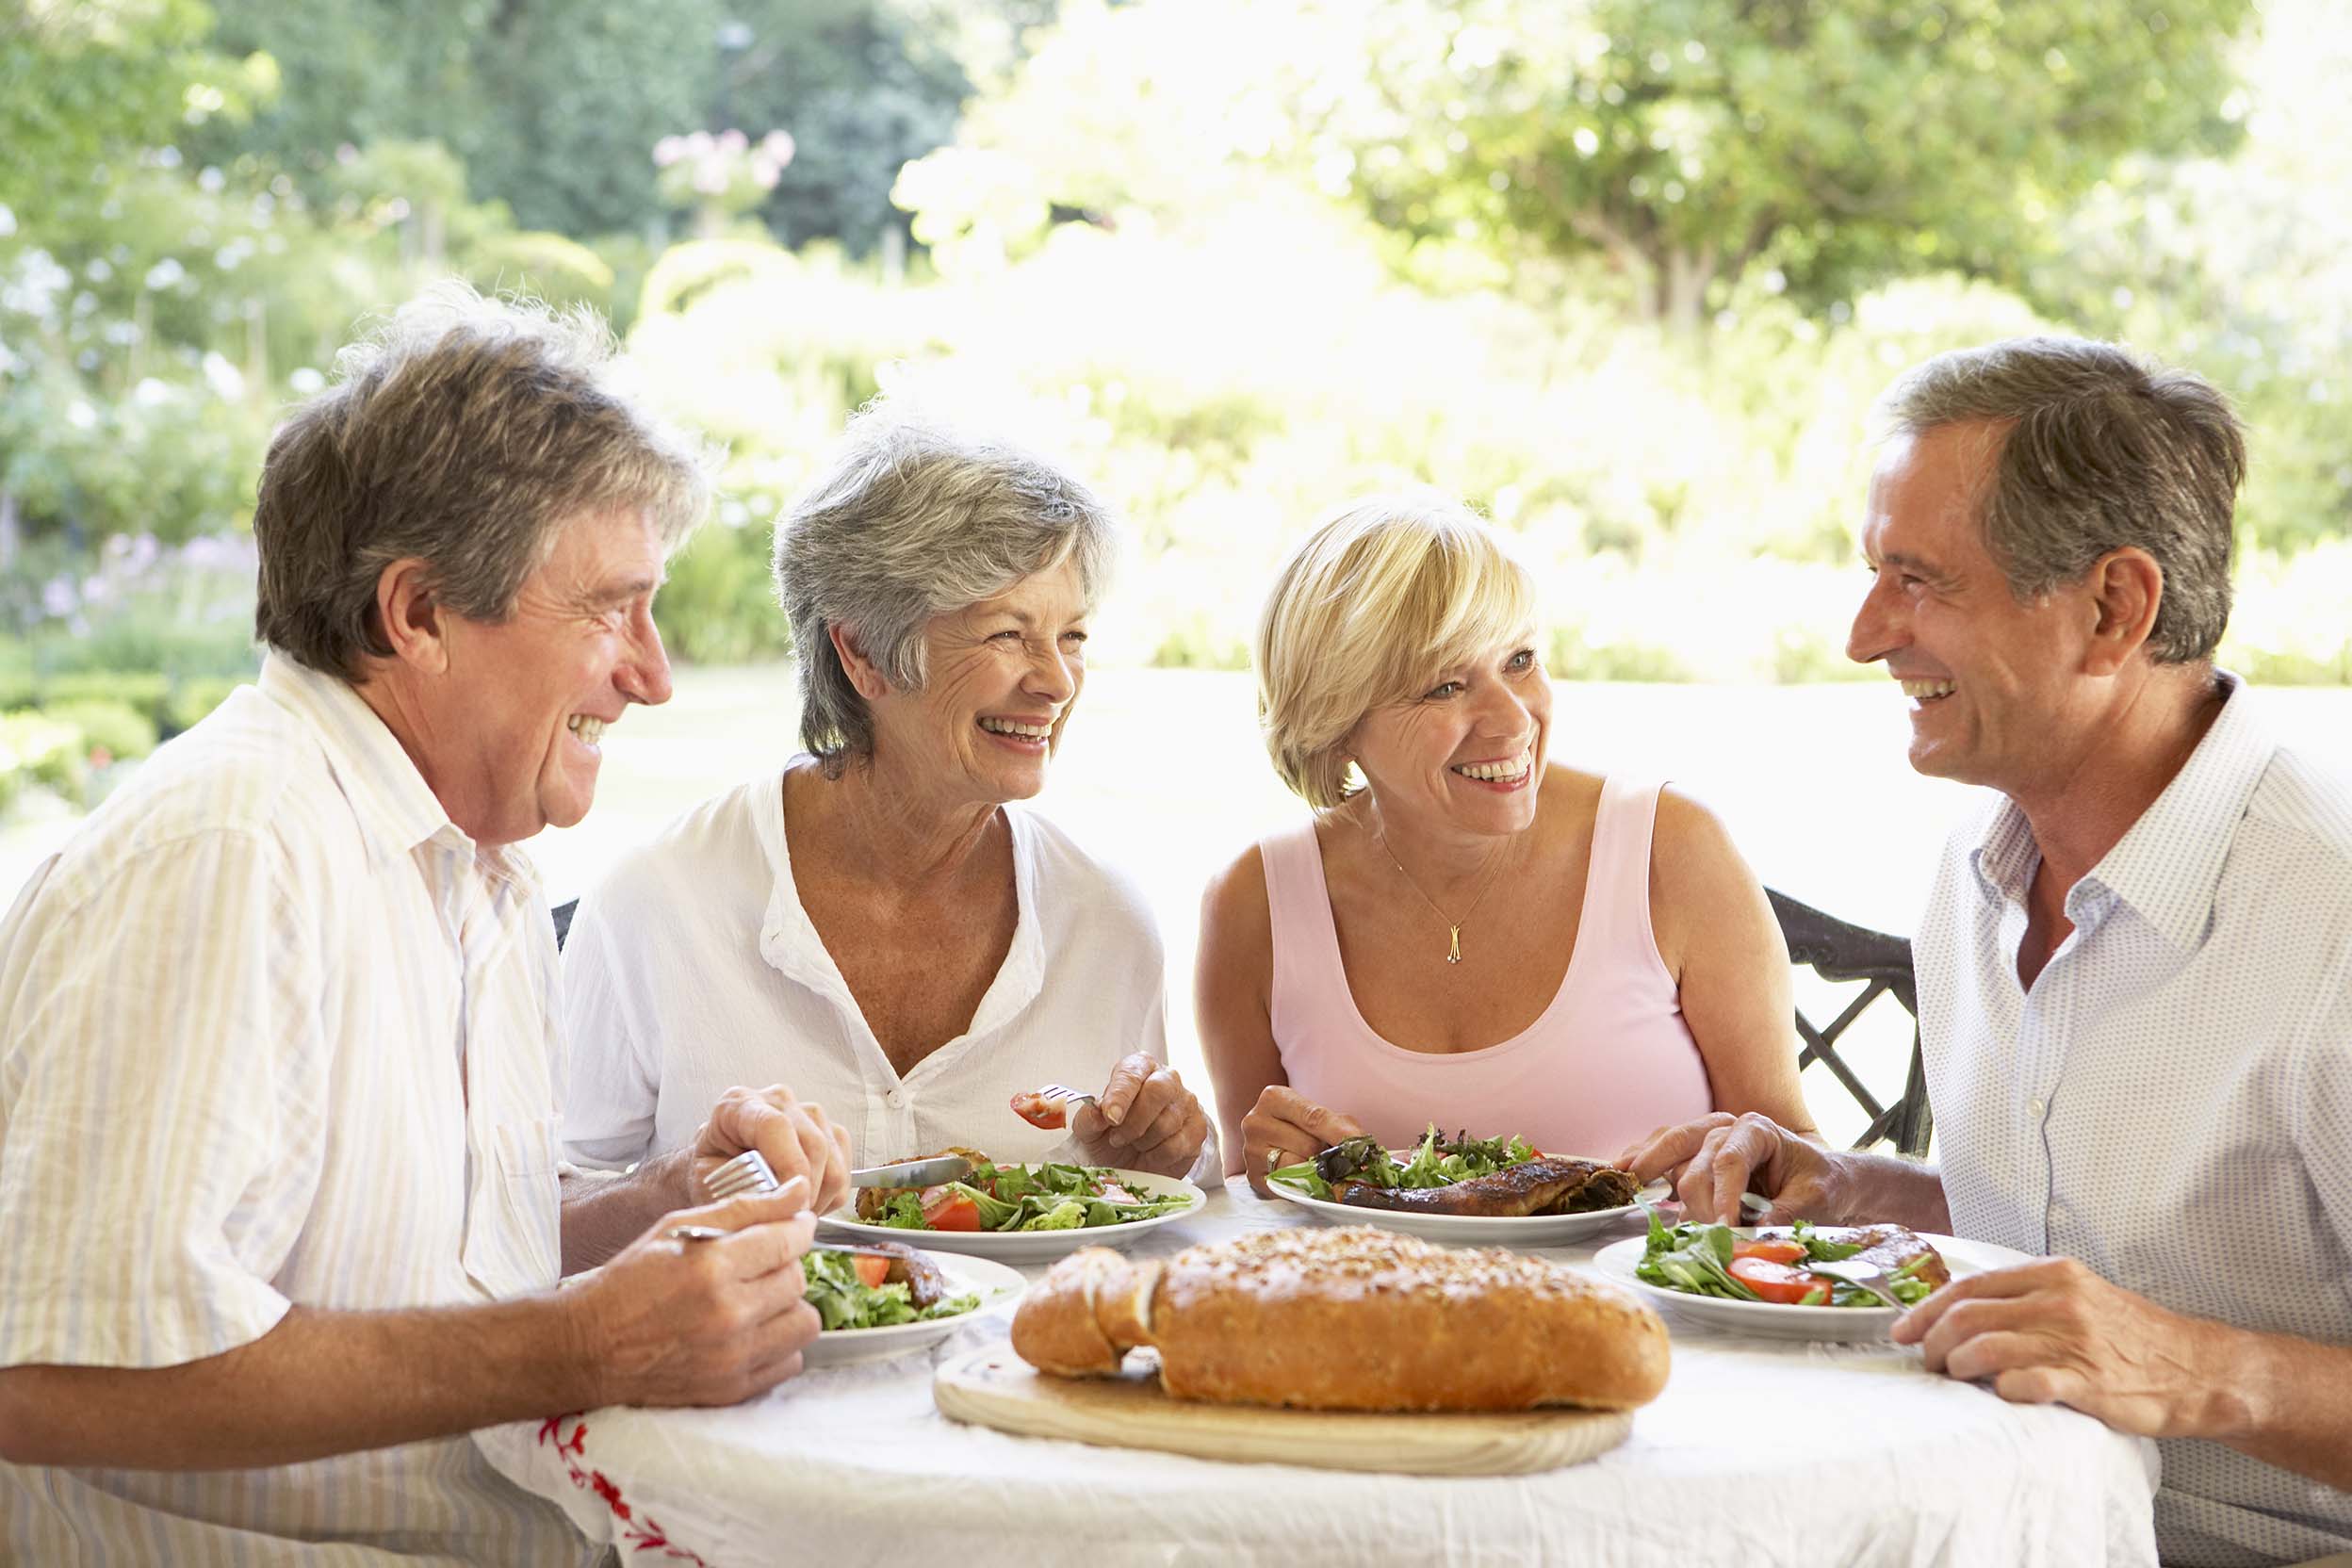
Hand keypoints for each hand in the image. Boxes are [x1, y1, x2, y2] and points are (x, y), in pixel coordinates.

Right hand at [567, 1179, 821, 1408]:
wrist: (590, 1348)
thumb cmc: (631, 1281)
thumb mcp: (678, 1229)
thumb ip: (746, 1208)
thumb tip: (799, 1191)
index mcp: (711, 1268)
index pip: (789, 1241)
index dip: (798, 1228)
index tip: (794, 1226)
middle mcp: (727, 1315)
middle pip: (798, 1280)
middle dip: (784, 1265)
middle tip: (759, 1264)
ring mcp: (732, 1358)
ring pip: (804, 1322)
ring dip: (788, 1306)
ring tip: (759, 1299)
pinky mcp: (733, 1389)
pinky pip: (790, 1361)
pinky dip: (779, 1344)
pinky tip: (751, 1331)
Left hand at [691, 1084, 854, 1216]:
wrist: (720, 1172)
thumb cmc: (712, 1176)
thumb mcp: (711, 1184)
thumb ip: (742, 1189)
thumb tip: (778, 1199)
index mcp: (740, 1105)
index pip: (776, 1126)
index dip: (790, 1166)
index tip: (791, 1201)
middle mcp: (778, 1101)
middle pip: (814, 1145)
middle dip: (806, 1193)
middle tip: (788, 1221)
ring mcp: (808, 1114)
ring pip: (834, 1161)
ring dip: (819, 1198)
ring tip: (793, 1213)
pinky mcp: (830, 1131)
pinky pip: (845, 1168)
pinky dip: (830, 1195)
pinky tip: (805, 1203)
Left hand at [1069, 1053, 1210, 1177]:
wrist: (1133, 1162)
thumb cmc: (1112, 1135)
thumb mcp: (1090, 1128)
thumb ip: (1089, 1118)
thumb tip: (1098, 1114)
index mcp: (1139, 1068)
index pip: (1131, 1074)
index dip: (1119, 1096)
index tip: (1110, 1116)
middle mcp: (1167, 1079)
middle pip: (1157, 1091)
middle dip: (1134, 1121)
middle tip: (1117, 1138)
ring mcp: (1187, 1103)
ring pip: (1167, 1122)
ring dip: (1143, 1141)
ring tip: (1134, 1144)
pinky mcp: (1198, 1129)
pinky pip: (1177, 1145)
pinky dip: (1157, 1156)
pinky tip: (1150, 1153)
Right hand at [1238, 1085, 1365, 1197]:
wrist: (1273, 1136)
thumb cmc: (1301, 1124)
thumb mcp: (1321, 1115)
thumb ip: (1341, 1126)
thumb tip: (1364, 1148)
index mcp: (1274, 1098)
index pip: (1313, 1117)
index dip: (1339, 1133)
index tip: (1359, 1147)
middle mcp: (1255, 1122)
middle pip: (1307, 1145)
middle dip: (1327, 1153)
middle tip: (1335, 1156)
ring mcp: (1250, 1151)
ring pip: (1297, 1167)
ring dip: (1315, 1170)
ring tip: (1318, 1164)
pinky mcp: (1253, 1176)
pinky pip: (1287, 1186)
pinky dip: (1303, 1184)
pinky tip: (1306, 1177)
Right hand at [1618, 1111, 1844, 1225]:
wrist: (1823, 1178)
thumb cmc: (1820, 1185)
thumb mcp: (1813, 1201)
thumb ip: (1783, 1216)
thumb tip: (1750, 1236)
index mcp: (1757, 1130)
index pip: (1729, 1160)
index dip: (1723, 1196)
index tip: (1724, 1229)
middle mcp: (1725, 1129)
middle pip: (1694, 1162)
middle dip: (1697, 1201)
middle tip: (1703, 1236)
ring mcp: (1706, 1140)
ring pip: (1671, 1154)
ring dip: (1654, 1174)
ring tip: (1630, 1185)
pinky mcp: (1695, 1156)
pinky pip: (1661, 1150)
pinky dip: (1642, 1159)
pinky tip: (1622, 1168)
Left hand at [1894, 1256, 2224, 1438]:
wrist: (2198, 1368)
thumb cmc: (2129, 1334)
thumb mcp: (2077, 1295)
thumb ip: (2026, 1297)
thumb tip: (1961, 1308)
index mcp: (2051, 1274)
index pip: (1968, 1287)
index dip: (1926, 1310)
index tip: (1902, 1332)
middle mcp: (2059, 1301)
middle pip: (1967, 1317)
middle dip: (1933, 1342)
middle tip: (1926, 1363)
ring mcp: (2074, 1342)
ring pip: (1986, 1348)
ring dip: (1956, 1366)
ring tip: (1954, 1379)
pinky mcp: (2089, 1383)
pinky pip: (2026, 1383)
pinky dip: (2000, 1389)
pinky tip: (1998, 1394)